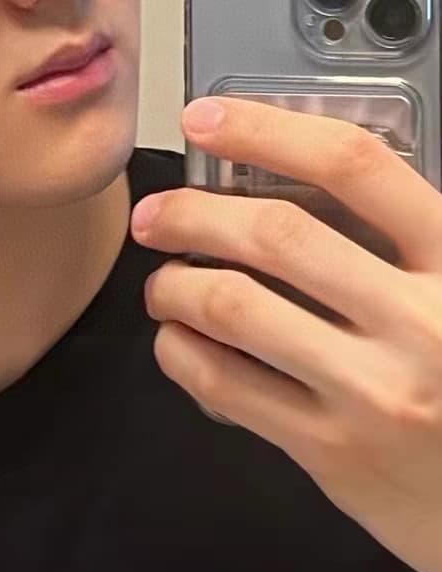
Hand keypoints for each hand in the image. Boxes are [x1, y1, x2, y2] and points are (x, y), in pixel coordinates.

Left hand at [131, 97, 441, 571]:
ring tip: (164, 281)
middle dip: (193, 213)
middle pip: (276, 235)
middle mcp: (419, 323)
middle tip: (157, 214)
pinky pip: (228, 387)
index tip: (205, 118)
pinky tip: (178, 339)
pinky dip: (182, 352)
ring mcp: (374, 393)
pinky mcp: (336, 453)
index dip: (266, 129)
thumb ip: (403, 236)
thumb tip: (290, 170)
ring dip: (175, 285)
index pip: (353, 166)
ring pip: (236, 308)